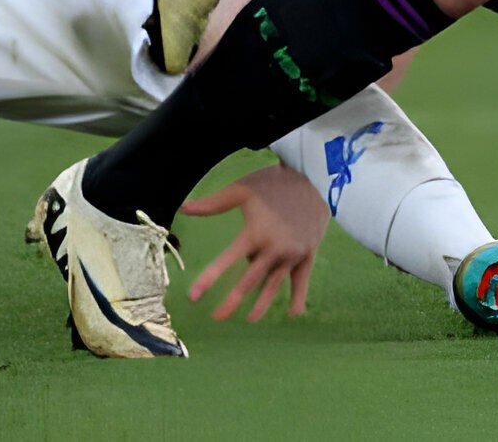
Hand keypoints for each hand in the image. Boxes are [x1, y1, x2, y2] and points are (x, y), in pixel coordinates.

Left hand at [180, 164, 329, 320]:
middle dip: (232, 301)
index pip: (227, 261)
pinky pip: (301, 280)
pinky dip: (298, 296)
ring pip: (273, 285)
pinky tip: (294, 314)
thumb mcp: (242, 190)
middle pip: (249, 282)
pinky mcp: (307, 254)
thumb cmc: (273, 183)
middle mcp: (273, 249)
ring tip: (250, 319)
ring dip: (261, 304)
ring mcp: (292, 254)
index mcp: (255, 234)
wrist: (314, 178)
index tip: (193, 297)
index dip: (209, 279)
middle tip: (216, 318)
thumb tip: (184, 208)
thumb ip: (213, 203)